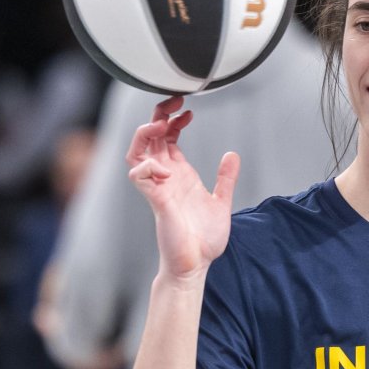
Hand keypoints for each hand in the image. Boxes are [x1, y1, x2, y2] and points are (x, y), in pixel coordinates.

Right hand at [126, 96, 239, 280]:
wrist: (197, 265)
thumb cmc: (204, 238)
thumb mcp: (220, 201)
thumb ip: (225, 178)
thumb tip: (232, 154)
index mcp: (179, 174)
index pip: (167, 139)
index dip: (173, 120)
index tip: (187, 109)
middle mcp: (165, 178)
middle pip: (149, 139)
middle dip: (157, 116)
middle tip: (173, 103)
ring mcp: (158, 188)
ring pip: (137, 153)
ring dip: (146, 135)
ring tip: (161, 125)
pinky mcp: (157, 202)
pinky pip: (139, 177)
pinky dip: (147, 166)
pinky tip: (165, 168)